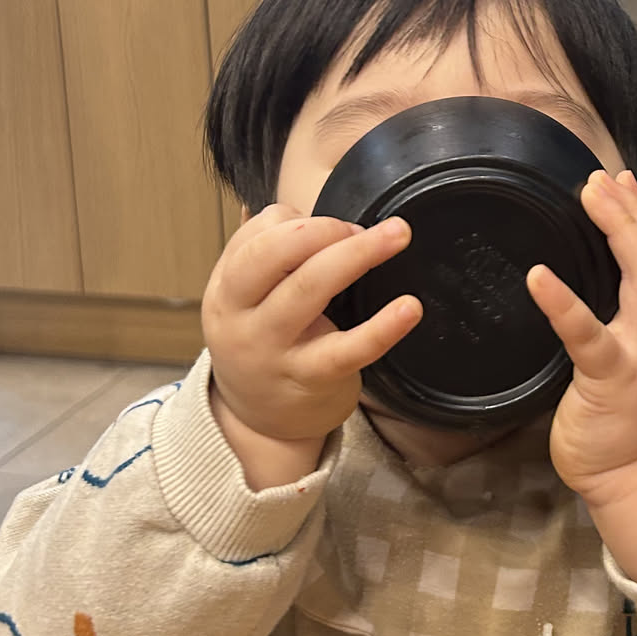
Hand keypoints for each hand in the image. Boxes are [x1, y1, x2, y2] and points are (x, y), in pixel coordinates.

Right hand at [202, 203, 419, 487]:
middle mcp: (241, 317)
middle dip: (323, 229)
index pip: (257, 236)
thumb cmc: (264, 341)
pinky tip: (409, 308)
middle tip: (367, 226)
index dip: (303, 222)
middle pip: (274, 255)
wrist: (258, 423)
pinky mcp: (310, 380)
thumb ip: (270, 252)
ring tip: (397, 235)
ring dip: (356, 255)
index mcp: (227, 288)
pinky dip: (381, 327)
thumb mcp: (248, 298)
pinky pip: (347, 350)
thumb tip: (305, 212)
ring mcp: (273, 350)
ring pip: (308, 290)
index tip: (340, 226)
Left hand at [530, 171, 636, 581]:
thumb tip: (601, 287)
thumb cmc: (630, 421)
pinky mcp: (612, 378)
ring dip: (619, 231)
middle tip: (601, 178)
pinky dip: (564, 303)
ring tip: (591, 196)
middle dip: (632, 211)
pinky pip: (588, 334)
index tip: (621, 181)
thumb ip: (627, 323)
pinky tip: (538, 277)